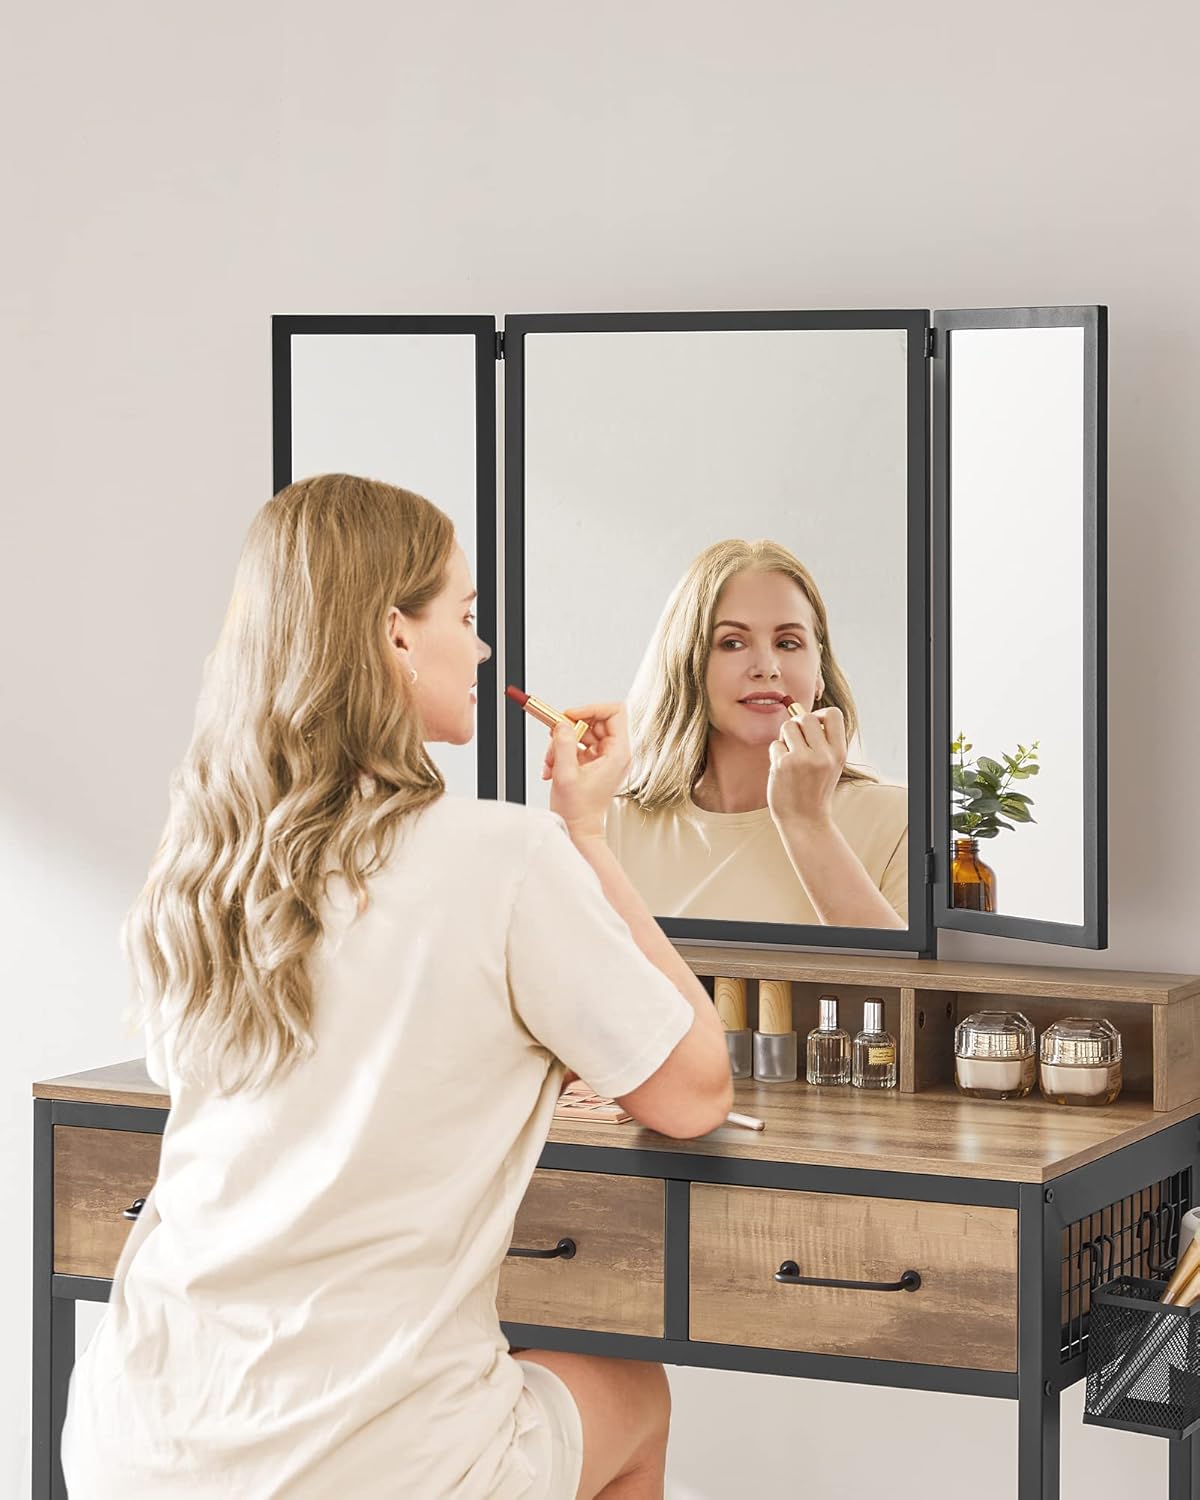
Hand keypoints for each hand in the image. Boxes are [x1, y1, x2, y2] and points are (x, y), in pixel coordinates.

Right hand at [542, 701, 631, 841]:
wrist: (578, 831)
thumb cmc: (578, 811)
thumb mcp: (565, 774)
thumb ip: (563, 744)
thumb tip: (562, 724)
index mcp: (618, 753)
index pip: (614, 712)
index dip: (591, 708)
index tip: (570, 715)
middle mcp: (615, 754)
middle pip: (594, 721)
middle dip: (570, 729)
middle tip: (554, 737)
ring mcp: (605, 759)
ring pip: (582, 734)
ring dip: (562, 744)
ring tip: (551, 761)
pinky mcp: (593, 764)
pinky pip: (577, 747)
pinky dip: (561, 753)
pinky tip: (553, 768)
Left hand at [766, 706, 846, 829]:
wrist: (805, 820)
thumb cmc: (814, 789)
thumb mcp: (830, 764)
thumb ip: (822, 739)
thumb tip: (797, 709)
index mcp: (839, 752)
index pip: (833, 714)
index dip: (820, 715)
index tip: (814, 729)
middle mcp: (824, 754)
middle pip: (806, 716)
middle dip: (797, 725)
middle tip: (796, 742)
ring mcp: (803, 759)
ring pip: (788, 726)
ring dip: (785, 738)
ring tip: (789, 755)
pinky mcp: (783, 765)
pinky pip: (775, 745)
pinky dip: (776, 754)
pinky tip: (782, 771)